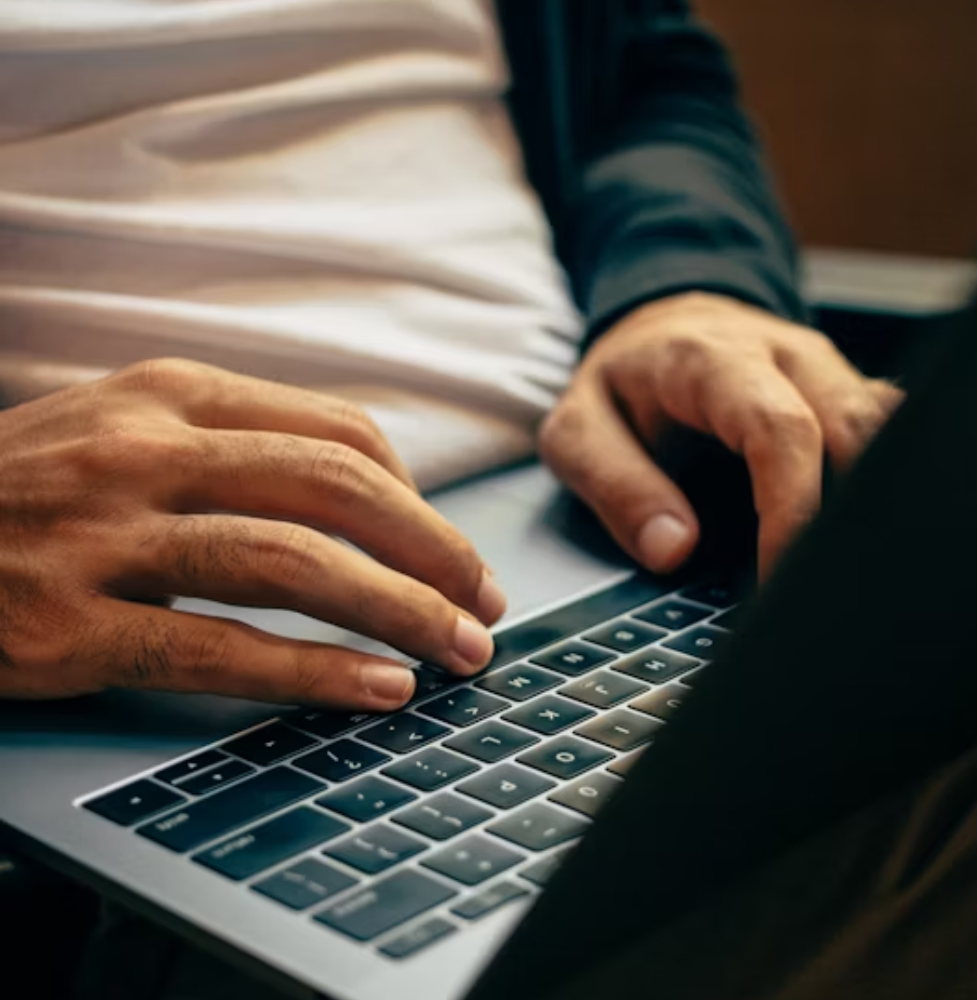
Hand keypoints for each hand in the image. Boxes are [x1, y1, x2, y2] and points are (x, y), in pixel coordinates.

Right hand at [0, 359, 504, 707]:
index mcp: (169, 393)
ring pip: (292, 562)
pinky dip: (314, 671)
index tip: (454, 550)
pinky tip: (375, 689)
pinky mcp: (64, 624)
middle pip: (336, 490)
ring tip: (457, 652)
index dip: (419, 498)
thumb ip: (233, 445)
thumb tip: (367, 495)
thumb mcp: (124, 429)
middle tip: (485, 605)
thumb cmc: (22, 490)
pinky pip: (218, 649)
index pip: (339, 431)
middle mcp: (142, 448)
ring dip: (397, 611)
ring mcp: (100, 535)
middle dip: (434, 553)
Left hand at [540, 292, 902, 574]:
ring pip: (891, 430)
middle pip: (858, 428)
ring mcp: (828, 370)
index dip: (793, 509)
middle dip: (850, 516)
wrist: (660, 324)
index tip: (781, 576)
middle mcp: (787, 355)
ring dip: (879, 501)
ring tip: (849, 572)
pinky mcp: (849, 392)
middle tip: (824, 590)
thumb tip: (673, 548)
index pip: (782, 430)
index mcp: (715, 359)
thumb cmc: (622, 382)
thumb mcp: (578, 429)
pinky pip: (893, 432)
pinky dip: (887, 484)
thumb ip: (616, 485)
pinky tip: (866, 538)